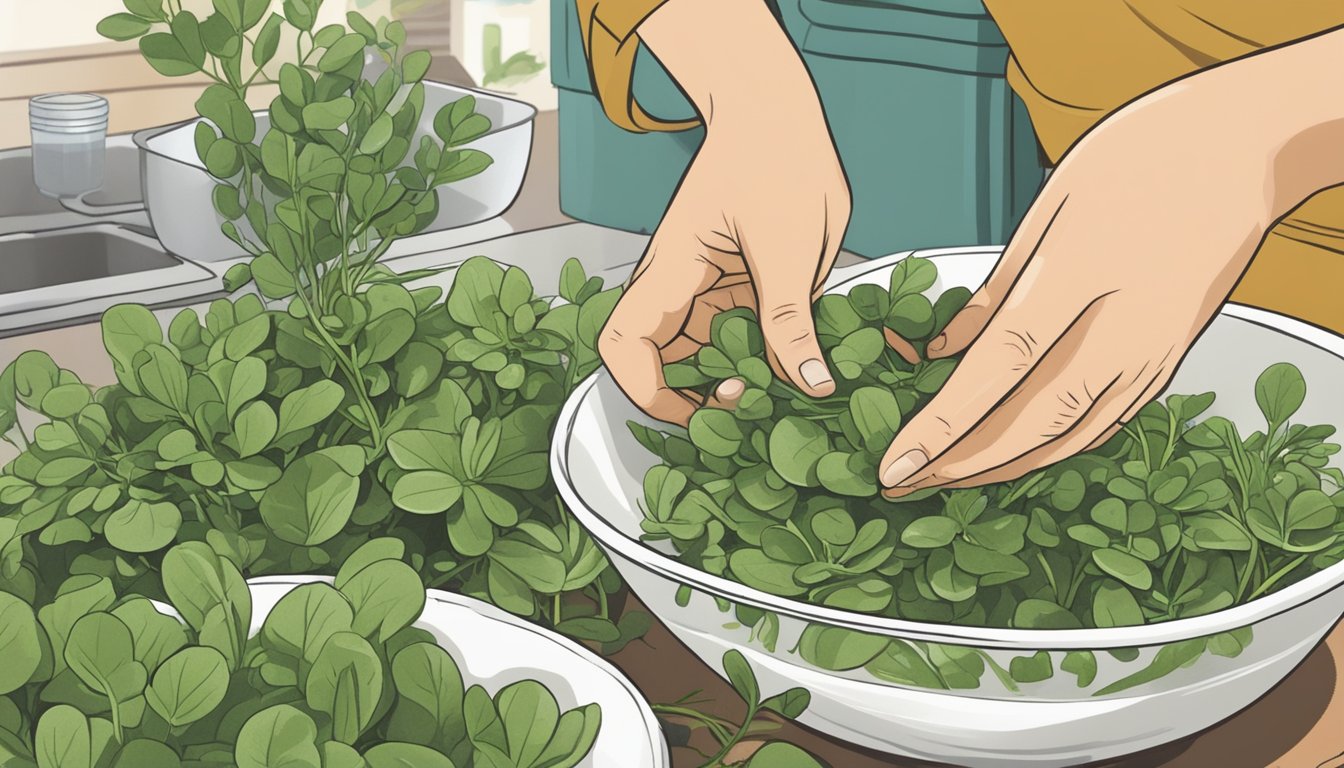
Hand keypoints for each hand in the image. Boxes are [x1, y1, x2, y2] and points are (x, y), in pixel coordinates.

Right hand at [598, 0, 850, 424]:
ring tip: (783, 386)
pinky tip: (797, 362)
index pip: (624, 345)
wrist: (781, 117)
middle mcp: (679, 288)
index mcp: (672, 271)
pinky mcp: (736, 290)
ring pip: (704, 358)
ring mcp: (706, 290)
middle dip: (700, 396)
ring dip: (735, 379)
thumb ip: (790, 318)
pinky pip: (738, 338)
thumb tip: (809, 384)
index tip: (701, 408)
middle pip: (661, 363)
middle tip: (756, 401)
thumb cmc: (777, 161)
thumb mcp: (789, 245)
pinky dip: (761, 358)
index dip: (649, 391)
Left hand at [879, 29, 1343, 495]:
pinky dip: (1051, 452)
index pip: (997, 370)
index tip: (895, 461)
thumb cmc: (1144, 155)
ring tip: (943, 480)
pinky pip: (1102, 427)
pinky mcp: (1168, 365)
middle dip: (957, 465)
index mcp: (1080, 276)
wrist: (1246, 150)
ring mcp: (1152, 354)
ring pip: (1066, 439)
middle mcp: (1122, 329)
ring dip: (999, 470)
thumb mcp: (1051, 204)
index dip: (943, 426)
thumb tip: (941, 348)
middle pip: (1028, 422)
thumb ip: (995, 290)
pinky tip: (1011, 458)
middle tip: (900, 484)